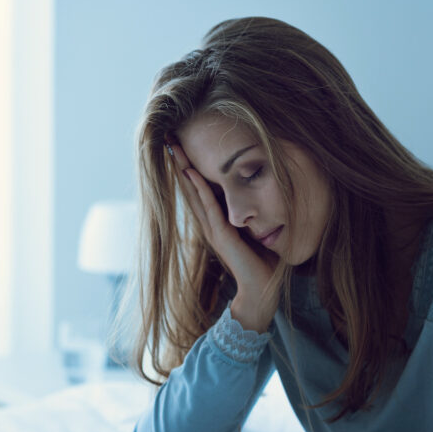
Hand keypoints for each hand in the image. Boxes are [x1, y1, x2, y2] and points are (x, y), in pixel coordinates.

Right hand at [168, 143, 279, 331]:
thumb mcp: (256, 232)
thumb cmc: (263, 263)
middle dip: (181, 163)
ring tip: (174, 149)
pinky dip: (199, 189)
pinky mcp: (221, 236)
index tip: (183, 146)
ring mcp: (213, 230)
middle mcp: (210, 224)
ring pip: (194, 193)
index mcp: (217, 222)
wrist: (261, 292)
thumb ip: (252, 216)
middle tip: (169, 139)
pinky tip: (192, 173)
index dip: (191, 167)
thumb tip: (263, 194)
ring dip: (184, 170)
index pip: (200, 189)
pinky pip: (208, 207)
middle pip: (191, 187)